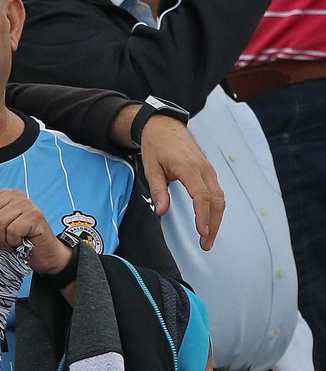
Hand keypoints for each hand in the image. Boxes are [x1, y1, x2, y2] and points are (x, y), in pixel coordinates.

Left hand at [0, 189, 71, 275]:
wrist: (44, 254)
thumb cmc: (18, 240)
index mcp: (4, 195)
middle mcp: (15, 196)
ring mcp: (27, 205)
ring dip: (1, 239)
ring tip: (9, 242)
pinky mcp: (35, 216)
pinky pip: (12, 230)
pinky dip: (12, 241)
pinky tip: (19, 243)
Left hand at [136, 113, 223, 248]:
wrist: (165, 127)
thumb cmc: (156, 147)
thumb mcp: (151, 169)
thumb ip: (158, 191)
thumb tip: (161, 211)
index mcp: (189, 169)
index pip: (201, 196)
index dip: (204, 216)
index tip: (203, 232)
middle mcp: (204, 170)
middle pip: (215, 201)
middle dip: (214, 224)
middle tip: (206, 244)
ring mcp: (209, 170)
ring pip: (219, 198)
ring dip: (217, 219)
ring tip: (208, 237)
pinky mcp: (209, 171)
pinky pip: (217, 192)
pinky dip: (216, 208)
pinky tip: (211, 221)